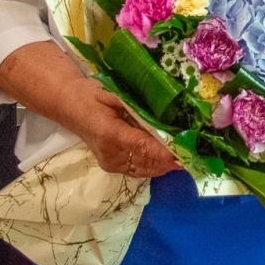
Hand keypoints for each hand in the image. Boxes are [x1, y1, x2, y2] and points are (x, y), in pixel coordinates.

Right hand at [62, 78, 177, 178]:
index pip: (141, 146)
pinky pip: (138, 170)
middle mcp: (110, 153)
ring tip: (187, 160)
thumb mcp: (114, 94)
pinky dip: (155, 167)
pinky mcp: (112, 167)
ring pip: (144, 169)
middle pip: (146, 161)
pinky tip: (169, 162)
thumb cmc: (93, 96)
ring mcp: (110, 163)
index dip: (162, 151)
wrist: (71, 107)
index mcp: (110, 133)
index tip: (181, 153)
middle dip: (170, 160)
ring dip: (165, 166)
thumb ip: (136, 107)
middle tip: (193, 156)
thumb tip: (163, 111)